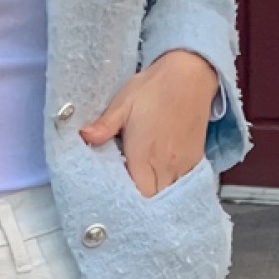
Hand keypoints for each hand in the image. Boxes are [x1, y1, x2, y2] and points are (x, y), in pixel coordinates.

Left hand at [80, 50, 218, 196]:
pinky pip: (182, 185)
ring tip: (141, 190)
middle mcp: (165, 166)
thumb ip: (103, 126)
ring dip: (156, 196)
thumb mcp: (122, 104)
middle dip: (139, 204)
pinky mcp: (195, 160)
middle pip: (153, 201)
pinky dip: (171, 188)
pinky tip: (160, 180)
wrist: (190, 75)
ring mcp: (183, 166)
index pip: (136, 196)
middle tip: (125, 196)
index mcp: (144, 157)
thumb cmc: (153, 89)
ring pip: (169, 195)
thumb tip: (83, 137)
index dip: (126, 202)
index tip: (114, 199)